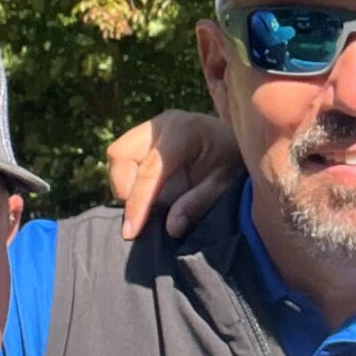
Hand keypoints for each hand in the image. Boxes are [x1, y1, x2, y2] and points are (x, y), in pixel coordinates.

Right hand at [106, 111, 240, 239]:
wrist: (238, 138)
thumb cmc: (233, 160)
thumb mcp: (224, 183)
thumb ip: (198, 204)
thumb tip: (171, 228)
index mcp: (184, 132)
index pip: (150, 170)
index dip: (138, 202)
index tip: (131, 232)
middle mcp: (162, 124)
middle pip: (121, 154)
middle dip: (124, 188)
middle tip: (141, 213)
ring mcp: (151, 126)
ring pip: (117, 154)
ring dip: (123, 183)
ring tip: (145, 203)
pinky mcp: (145, 134)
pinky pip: (123, 156)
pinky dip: (127, 178)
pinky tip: (146, 192)